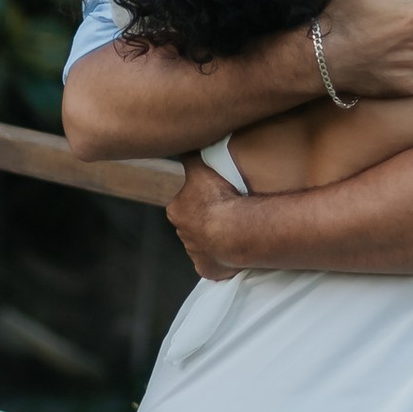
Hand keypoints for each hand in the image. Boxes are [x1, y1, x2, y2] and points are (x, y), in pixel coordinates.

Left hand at [169, 157, 252, 280]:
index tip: (216, 197)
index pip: (185, 204)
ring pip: (204, 245)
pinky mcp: (208, 269)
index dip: (200, 200)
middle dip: (207, 221)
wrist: (236, 231)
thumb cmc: (218, 199)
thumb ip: (190, 156)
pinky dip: (222, 259)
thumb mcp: (201, 168)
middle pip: (194, 226)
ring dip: (215, 239)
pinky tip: (234, 251)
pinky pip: (214, 264)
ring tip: (235, 231)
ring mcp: (196, 255)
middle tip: (227, 213)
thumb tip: (182, 142)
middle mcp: (182, 235)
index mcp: (177, 211)